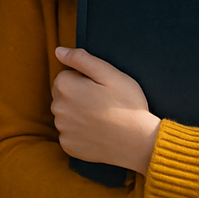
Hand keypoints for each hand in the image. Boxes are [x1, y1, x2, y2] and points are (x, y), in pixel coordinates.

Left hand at [51, 46, 160, 174]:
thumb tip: (58, 51)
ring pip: (65, 114)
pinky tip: (96, 133)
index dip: (83, 80)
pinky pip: (68, 134)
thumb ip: (80, 58)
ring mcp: (62, 129)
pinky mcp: (68, 146)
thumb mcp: (109, 73)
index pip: (66, 75)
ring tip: (100, 118)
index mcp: (65, 85)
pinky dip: (78, 133)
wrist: (140, 143)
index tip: (99, 89)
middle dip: (77, 96)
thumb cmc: (127, 104)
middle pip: (62, 95)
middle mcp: (57, 107)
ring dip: (77, 114)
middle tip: (101, 103)